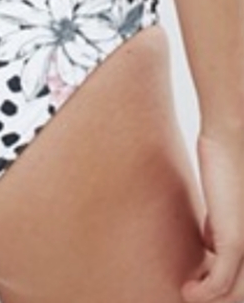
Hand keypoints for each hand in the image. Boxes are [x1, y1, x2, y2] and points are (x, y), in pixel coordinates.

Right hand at [182, 128, 243, 302]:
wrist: (232, 139)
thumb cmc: (227, 161)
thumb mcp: (224, 201)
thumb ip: (219, 224)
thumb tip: (208, 243)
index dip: (229, 286)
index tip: (202, 282)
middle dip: (221, 295)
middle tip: (193, 291)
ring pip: (237, 291)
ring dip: (211, 297)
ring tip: (188, 293)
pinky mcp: (237, 241)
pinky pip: (221, 280)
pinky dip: (204, 292)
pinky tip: (188, 291)